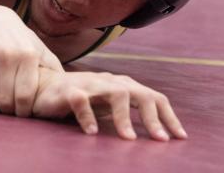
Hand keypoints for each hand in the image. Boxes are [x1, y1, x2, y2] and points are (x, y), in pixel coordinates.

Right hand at [0, 5, 63, 116]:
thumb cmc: (18, 40)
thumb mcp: (38, 48)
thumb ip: (52, 67)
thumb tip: (70, 86)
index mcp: (28, 55)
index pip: (25, 96)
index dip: (22, 111)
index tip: (20, 114)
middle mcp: (8, 53)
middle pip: (4, 99)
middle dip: (5, 111)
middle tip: (4, 111)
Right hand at [32, 69, 186, 140]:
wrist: (43, 87)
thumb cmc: (83, 100)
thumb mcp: (109, 107)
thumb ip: (129, 114)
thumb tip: (158, 134)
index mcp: (124, 85)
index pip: (153, 97)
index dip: (168, 117)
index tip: (180, 137)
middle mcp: (110, 81)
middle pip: (139, 93)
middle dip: (153, 117)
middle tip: (161, 140)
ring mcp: (91, 83)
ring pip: (115, 93)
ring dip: (124, 117)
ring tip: (129, 139)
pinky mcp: (69, 91)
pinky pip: (81, 101)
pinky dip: (88, 117)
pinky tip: (93, 133)